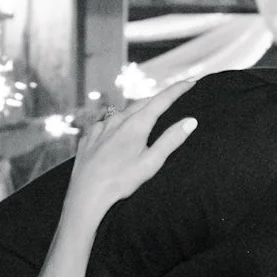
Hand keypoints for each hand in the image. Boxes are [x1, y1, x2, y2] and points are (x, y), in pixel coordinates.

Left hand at [63, 80, 197, 218]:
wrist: (86, 194)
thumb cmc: (120, 181)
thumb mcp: (151, 163)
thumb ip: (171, 140)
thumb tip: (190, 121)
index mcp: (135, 125)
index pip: (161, 100)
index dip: (177, 90)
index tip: (190, 82)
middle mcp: (117, 120)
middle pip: (142, 103)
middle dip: (158, 99)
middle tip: (171, 97)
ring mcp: (100, 127)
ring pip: (123, 112)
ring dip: (137, 110)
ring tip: (146, 114)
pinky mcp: (89, 137)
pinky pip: (106, 124)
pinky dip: (117, 123)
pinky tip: (117, 131)